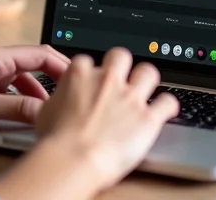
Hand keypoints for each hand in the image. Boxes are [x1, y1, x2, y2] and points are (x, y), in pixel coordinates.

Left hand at [0, 44, 69, 130]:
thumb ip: (15, 109)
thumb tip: (44, 111)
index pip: (40, 54)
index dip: (63, 67)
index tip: (78, 82)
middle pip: (33, 68)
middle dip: (52, 84)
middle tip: (66, 101)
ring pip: (21, 83)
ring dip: (33, 97)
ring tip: (44, 114)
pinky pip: (6, 93)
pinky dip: (17, 104)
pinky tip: (18, 120)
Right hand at [35, 48, 178, 191]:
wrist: (74, 159)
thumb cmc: (57, 141)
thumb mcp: (46, 111)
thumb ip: (60, 98)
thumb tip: (61, 101)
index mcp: (81, 74)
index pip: (87, 60)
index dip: (91, 71)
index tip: (91, 82)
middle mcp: (108, 80)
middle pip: (121, 56)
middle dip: (122, 64)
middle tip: (120, 77)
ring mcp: (130, 97)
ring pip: (148, 72)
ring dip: (147, 79)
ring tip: (145, 88)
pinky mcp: (148, 118)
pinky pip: (168, 102)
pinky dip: (168, 106)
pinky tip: (165, 110)